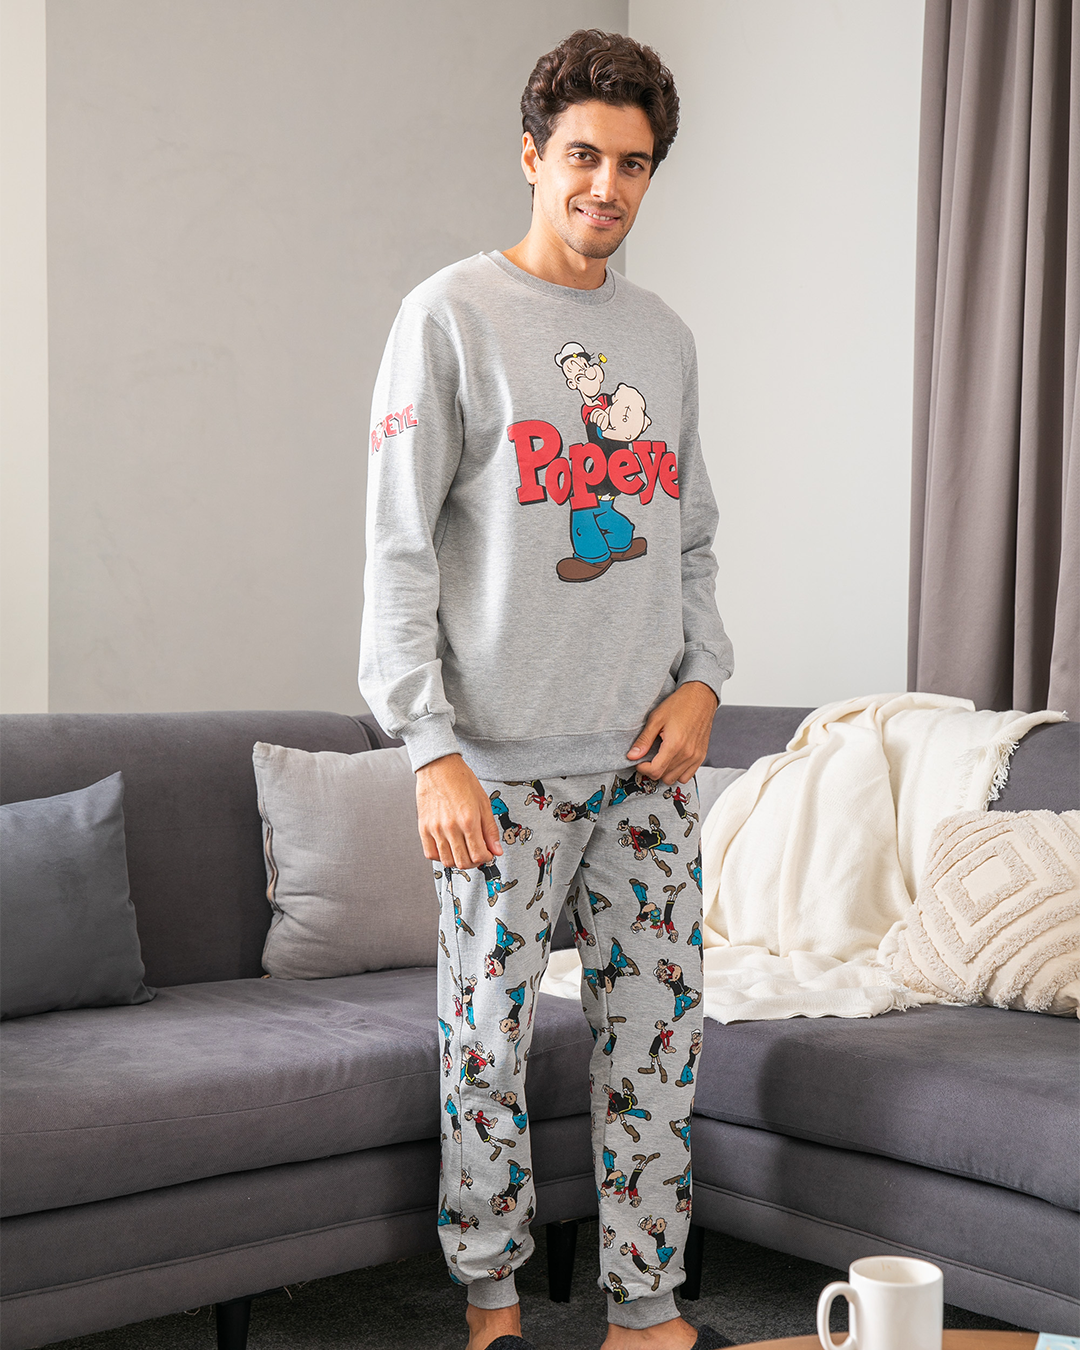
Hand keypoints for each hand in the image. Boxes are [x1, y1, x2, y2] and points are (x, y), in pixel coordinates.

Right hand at [416, 753, 502, 869]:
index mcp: (468, 821)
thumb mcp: (483, 802)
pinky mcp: (423, 828)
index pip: (479, 855)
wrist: (439, 766)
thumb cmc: (461, 780)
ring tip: (464, 850)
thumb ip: (490, 829)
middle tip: (477, 853)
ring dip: (458, 860)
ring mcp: (435, 829)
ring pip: (447, 861)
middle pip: (463, 862)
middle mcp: (450, 827)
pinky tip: (448, 847)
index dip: (486, 858)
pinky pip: (430, 854)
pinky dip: (441, 856)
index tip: (488, 853)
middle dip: (474, 862)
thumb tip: (497, 850)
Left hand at [626, 682, 718, 784]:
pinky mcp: (701, 756)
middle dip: (652, 770)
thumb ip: (644, 740)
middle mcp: (687, 754)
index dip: (643, 768)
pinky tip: (671, 760)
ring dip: (665, 772)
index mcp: (674, 745)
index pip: (655, 771)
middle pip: (664, 777)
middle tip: (648, 758)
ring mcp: (696, 756)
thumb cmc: (679, 704)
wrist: (700, 698)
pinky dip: (677, 772)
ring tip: (660, 758)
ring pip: (675, 778)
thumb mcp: (656, 719)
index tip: (639, 761)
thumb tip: (632, 756)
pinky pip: (687, 776)